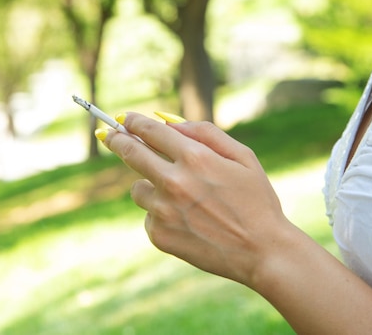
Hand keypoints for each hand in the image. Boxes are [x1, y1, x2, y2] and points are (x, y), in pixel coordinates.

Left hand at [100, 112, 292, 286]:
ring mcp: (163, 210)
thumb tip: (169, 123)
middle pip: (130, 154)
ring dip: (151, 186)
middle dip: (117, 140)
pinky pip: (148, 216)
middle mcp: (173, 181)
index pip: (150, 131)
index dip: (134, 122)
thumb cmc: (256, 200)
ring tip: (181, 198)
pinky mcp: (158, 235)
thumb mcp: (242, 156)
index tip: (125, 119)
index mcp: (194, 157)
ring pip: (138, 189)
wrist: (263, 251)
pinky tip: (188, 222)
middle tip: (109, 135)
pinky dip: (161, 215)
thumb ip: (205, 133)